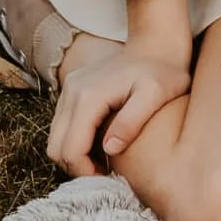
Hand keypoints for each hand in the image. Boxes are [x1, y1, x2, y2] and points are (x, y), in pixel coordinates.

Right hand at [46, 0, 192, 175]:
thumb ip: (132, 121)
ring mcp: (69, 89)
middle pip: (56, 148)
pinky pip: (62, 126)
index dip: (84, 172)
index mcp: (88, 96)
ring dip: (74, 156)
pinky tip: (100, 145)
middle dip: (76, 167)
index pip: (70, 149)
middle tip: (104, 174)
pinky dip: (75, 142)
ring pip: (55, 139)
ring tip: (103, 162)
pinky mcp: (73, 90)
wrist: (157, 42)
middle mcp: (72, 92)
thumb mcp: (156, 95)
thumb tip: (109, 149)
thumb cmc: (164, 71)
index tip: (107, 179)